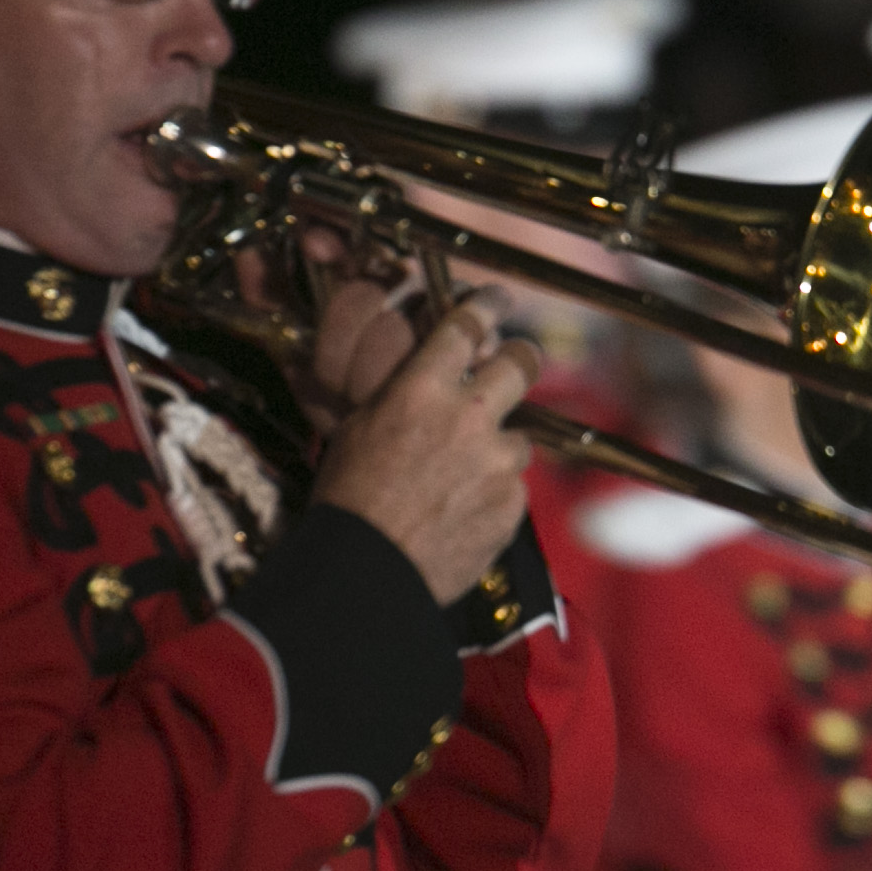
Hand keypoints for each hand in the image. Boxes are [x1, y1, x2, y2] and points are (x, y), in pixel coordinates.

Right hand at [309, 287, 541, 603]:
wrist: (367, 570)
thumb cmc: (348, 499)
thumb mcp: (356, 428)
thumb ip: (399, 393)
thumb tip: (419, 370)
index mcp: (422, 389)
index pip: (467, 324)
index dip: (488, 304)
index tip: (498, 300)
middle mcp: (469, 416)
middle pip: (522, 363)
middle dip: (522, 359)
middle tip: (515, 365)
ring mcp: (497, 462)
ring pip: (519, 437)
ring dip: (499, 448)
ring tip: (464, 476)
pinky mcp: (512, 504)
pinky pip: (513, 488)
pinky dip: (494, 495)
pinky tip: (462, 512)